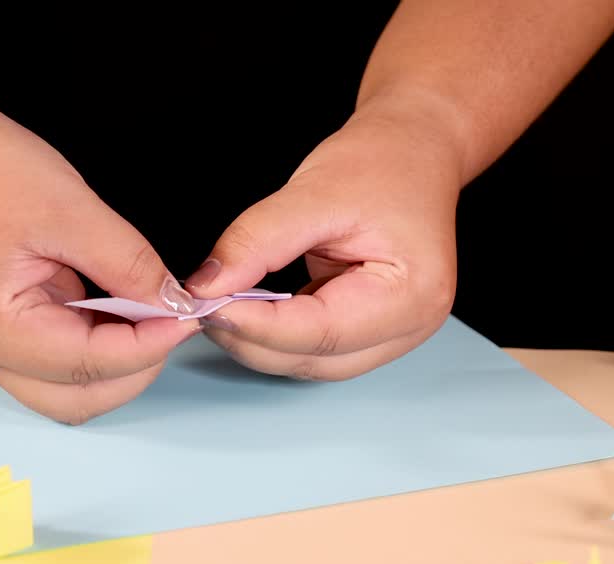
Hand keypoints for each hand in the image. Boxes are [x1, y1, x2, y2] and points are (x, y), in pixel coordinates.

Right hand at [0, 99, 200, 423]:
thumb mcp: (71, 209)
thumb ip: (129, 265)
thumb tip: (175, 304)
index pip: (89, 365)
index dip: (150, 345)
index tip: (190, 315)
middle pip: (75, 401)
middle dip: (132, 369)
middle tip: (170, 320)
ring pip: (64, 389)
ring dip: (111, 362)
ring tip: (144, 311)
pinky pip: (52, 361)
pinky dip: (91, 344)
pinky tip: (114, 306)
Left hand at [185, 106, 460, 379]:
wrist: (412, 150)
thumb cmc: (382, 164)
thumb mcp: (314, 191)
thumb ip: (257, 242)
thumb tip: (207, 286)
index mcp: (411, 295)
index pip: (320, 332)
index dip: (256, 325)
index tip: (205, 305)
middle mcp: (408, 327)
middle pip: (313, 359)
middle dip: (250, 339)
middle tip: (201, 305)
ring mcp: (390, 335)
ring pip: (308, 363)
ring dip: (257, 342)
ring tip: (219, 303)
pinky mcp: (366, 331)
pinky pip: (310, 349)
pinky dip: (273, 334)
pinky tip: (245, 307)